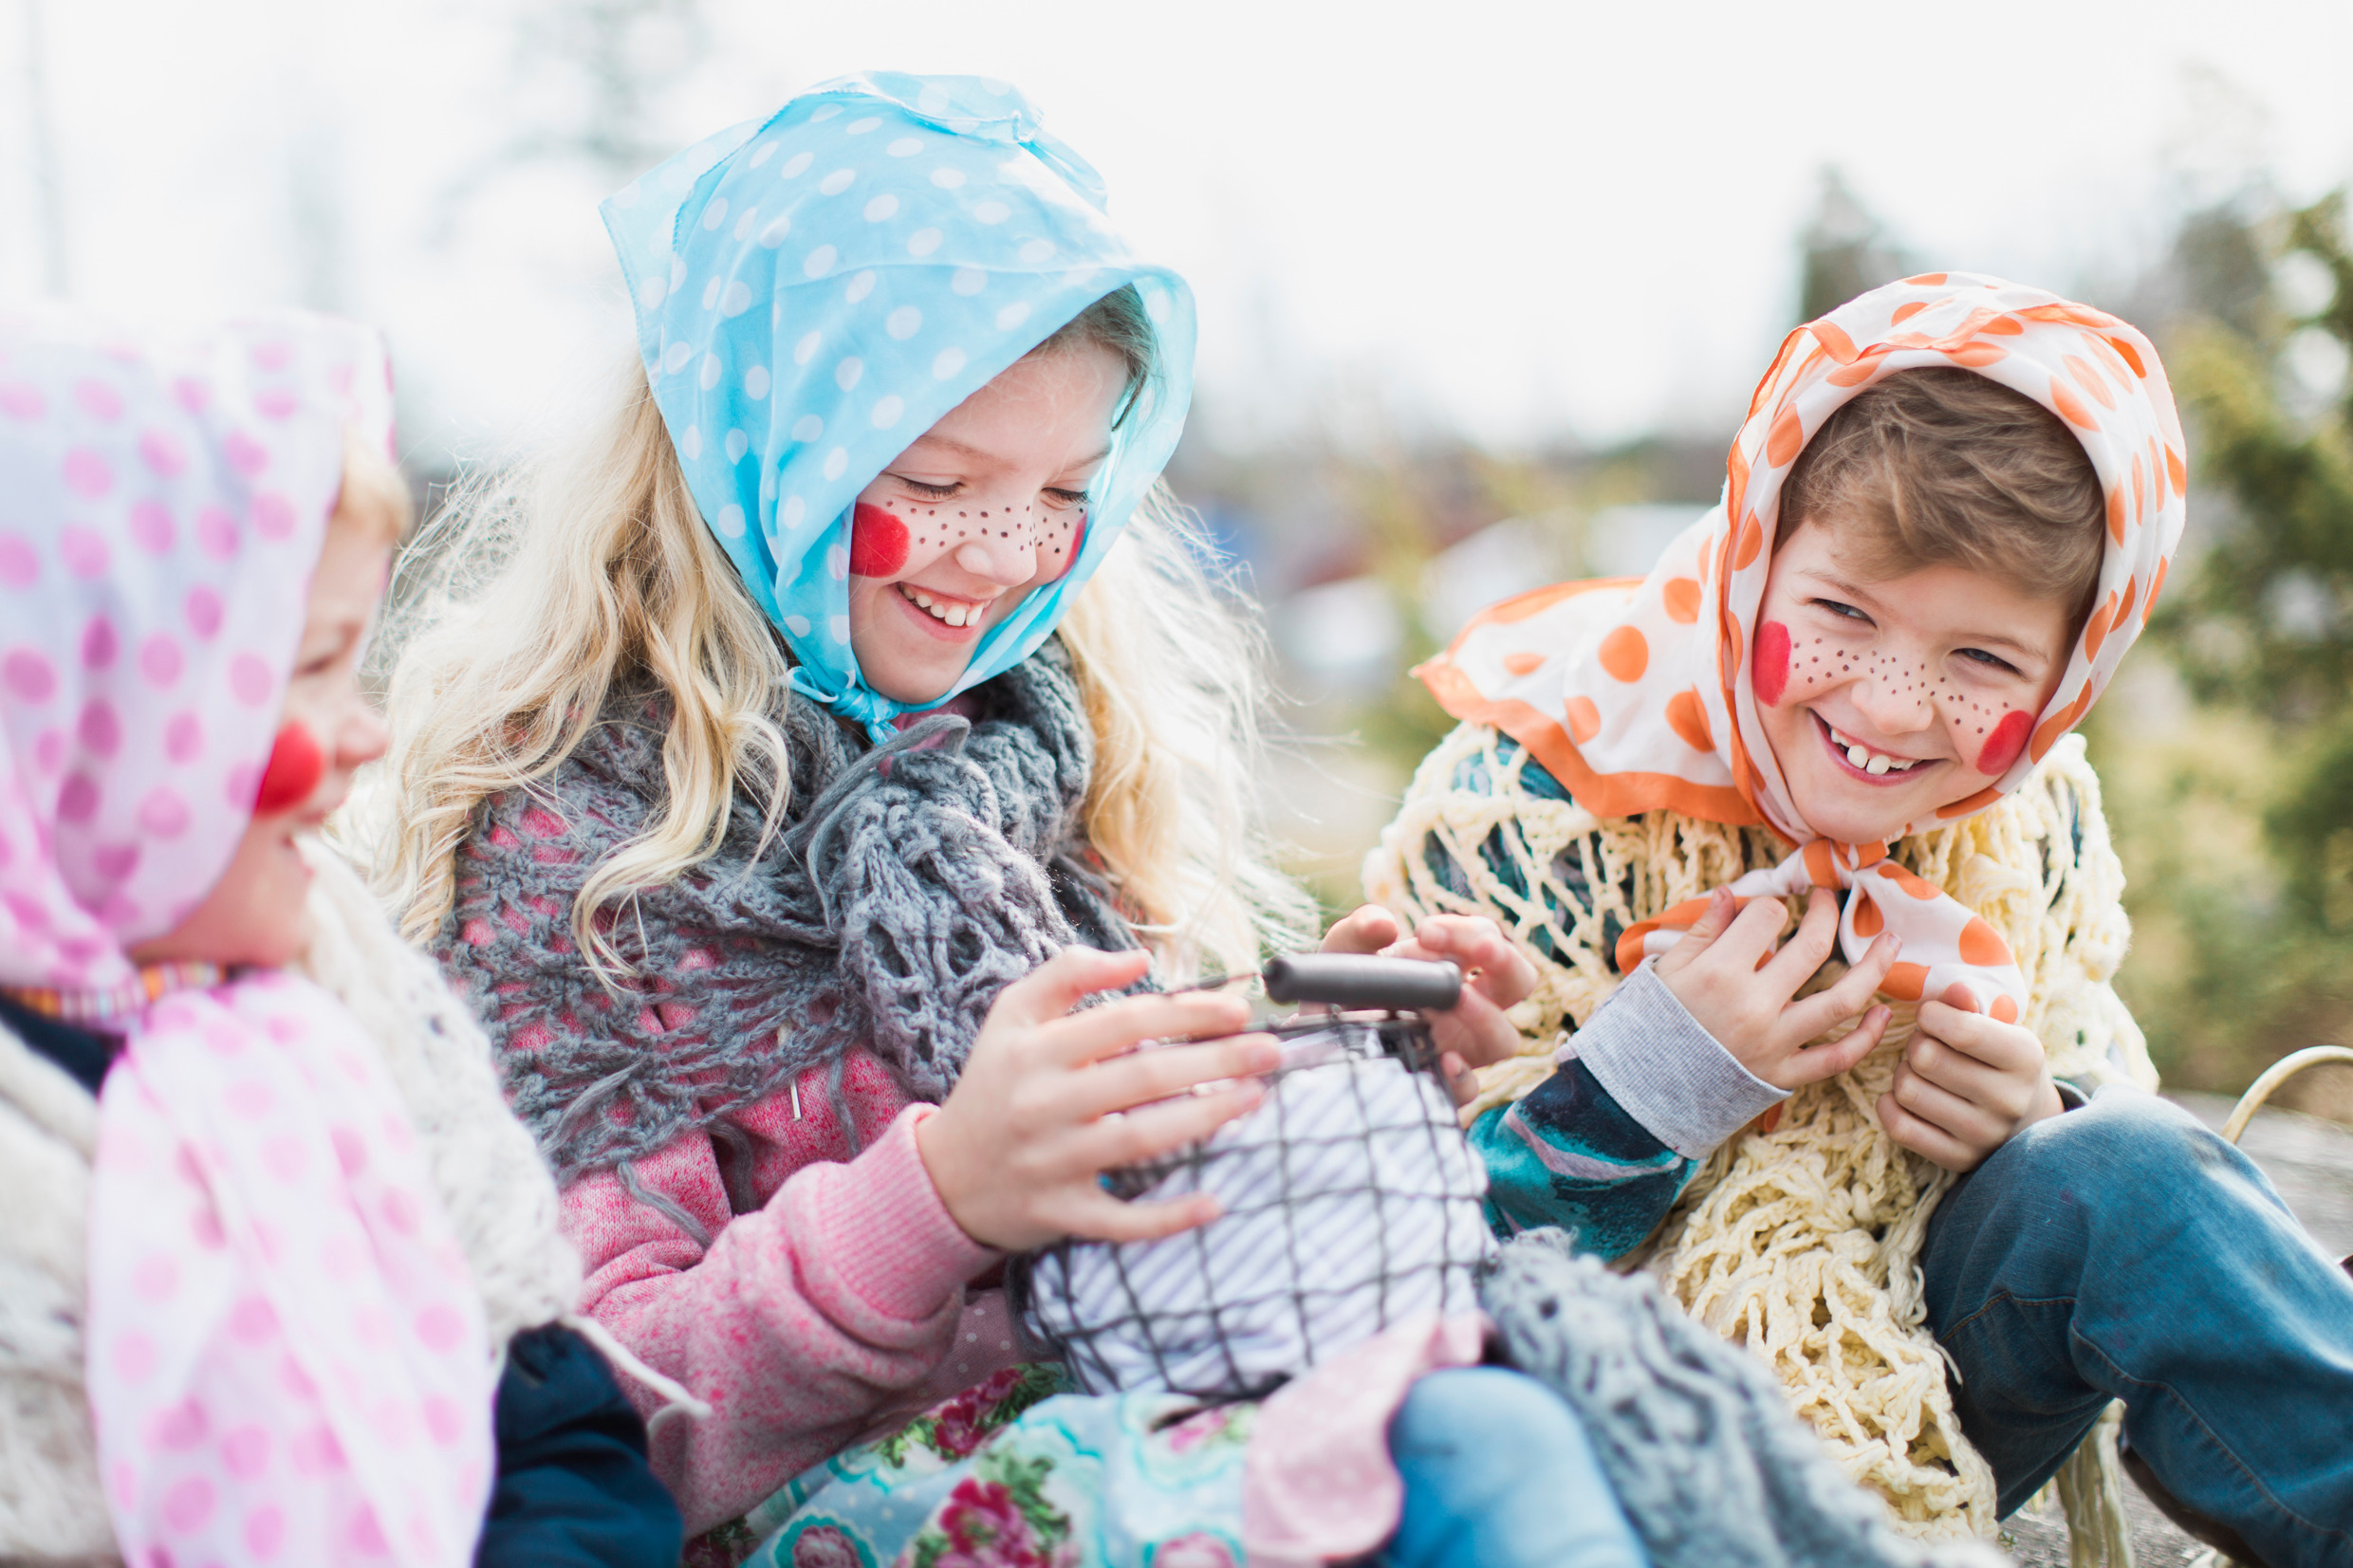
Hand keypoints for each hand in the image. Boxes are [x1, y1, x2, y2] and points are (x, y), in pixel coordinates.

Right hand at [916, 947, 1280, 1251]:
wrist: (945, 1175)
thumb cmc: (994, 1083)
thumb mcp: (1011, 1015)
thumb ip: (1068, 973)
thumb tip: (1138, 957)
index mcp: (1036, 1051)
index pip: (1126, 1021)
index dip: (1188, 1012)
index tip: (1238, 1010)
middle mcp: (1044, 1104)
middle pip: (1144, 1077)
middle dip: (1216, 1061)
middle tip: (1269, 1050)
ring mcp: (1052, 1162)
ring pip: (1141, 1140)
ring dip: (1205, 1119)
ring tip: (1254, 1098)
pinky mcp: (1060, 1213)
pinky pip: (1120, 1220)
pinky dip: (1167, 1216)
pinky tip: (1213, 1202)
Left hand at [1323, 907, 1537, 1105]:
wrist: (1312, 1040)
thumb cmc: (1341, 990)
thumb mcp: (1342, 954)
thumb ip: (1357, 930)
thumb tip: (1384, 924)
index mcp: (1452, 967)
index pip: (1486, 940)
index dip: (1467, 931)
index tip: (1425, 932)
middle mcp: (1465, 1008)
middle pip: (1519, 982)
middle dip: (1504, 961)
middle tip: (1478, 948)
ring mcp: (1457, 1048)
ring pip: (1504, 1039)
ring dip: (1487, 1017)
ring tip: (1456, 1000)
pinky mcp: (1436, 1085)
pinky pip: (1467, 1089)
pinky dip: (1462, 1077)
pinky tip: (1444, 1060)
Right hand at [1652, 886, 1898, 1090]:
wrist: (1641, 1089)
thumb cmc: (1651, 1023)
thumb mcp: (1665, 969)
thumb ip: (1703, 931)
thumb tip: (1730, 893)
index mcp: (1719, 973)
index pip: (1767, 917)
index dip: (1770, 905)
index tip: (1767, 909)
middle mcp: (1754, 1005)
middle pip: (1812, 948)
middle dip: (1825, 915)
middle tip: (1828, 901)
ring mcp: (1775, 1043)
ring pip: (1841, 1001)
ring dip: (1874, 968)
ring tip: (1891, 942)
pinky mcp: (1784, 1075)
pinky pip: (1837, 1057)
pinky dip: (1865, 1037)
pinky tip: (1880, 1012)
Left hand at [1877, 982, 2063, 1171]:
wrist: (2026, 1121)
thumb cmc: (2000, 1061)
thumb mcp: (1997, 1028)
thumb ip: (1970, 1006)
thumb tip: (1955, 989)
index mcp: (2025, 1057)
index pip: (1961, 1030)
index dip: (1930, 1015)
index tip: (1931, 1016)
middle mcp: (2009, 1100)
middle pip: (1925, 1058)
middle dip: (1915, 1043)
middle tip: (1926, 1046)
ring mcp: (1985, 1135)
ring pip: (1907, 1090)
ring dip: (1903, 1074)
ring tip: (1921, 1073)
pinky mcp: (1959, 1159)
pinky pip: (1899, 1127)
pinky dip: (1889, 1105)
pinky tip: (1904, 1097)